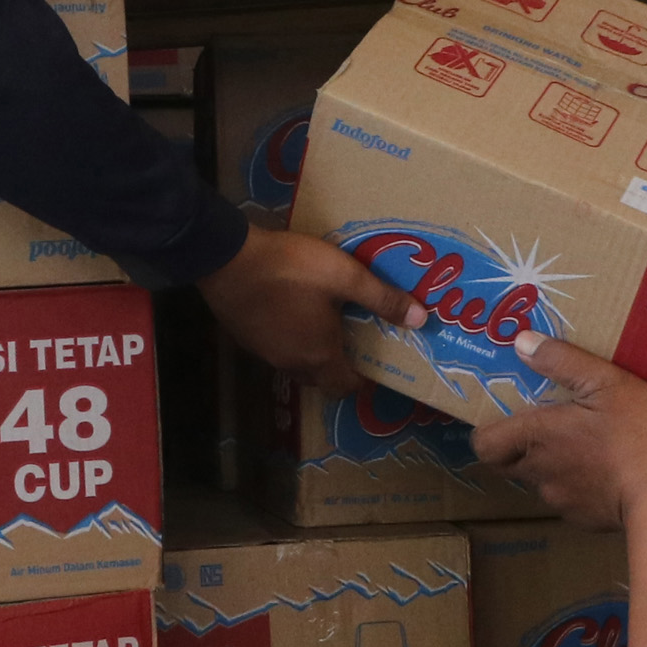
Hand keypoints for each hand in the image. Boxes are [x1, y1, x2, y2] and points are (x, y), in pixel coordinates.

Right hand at [198, 223, 426, 388]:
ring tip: (323, 321)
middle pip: (320, 378)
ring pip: (295, 363)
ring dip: (311, 351)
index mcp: (319, 355)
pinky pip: (275, 348)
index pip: (345, 387)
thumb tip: (421, 319)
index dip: (361, 380)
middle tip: (352, 336)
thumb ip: (381, 298)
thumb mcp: (343, 276)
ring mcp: (263, 353)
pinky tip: (290, 309)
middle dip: (338, 365)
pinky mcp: (244, 338)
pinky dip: (287, 338)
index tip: (373, 362)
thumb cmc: (290, 269)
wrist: (226, 259)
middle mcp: (291, 363)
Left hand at [475, 332, 646, 531]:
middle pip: (510, 462)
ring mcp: (560, 500)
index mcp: (536, 437)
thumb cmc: (635, 434)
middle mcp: (538, 472)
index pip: (483, 443)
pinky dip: (583, 487)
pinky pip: (573, 500)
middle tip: (548, 426)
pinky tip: (610, 472)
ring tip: (588, 445)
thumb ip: (562, 360)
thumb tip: (521, 342)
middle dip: (522, 446)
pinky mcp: (583, 519)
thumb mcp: (606, 382)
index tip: (508, 417)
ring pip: (543, 481)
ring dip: (556, 464)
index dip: (489, 432)